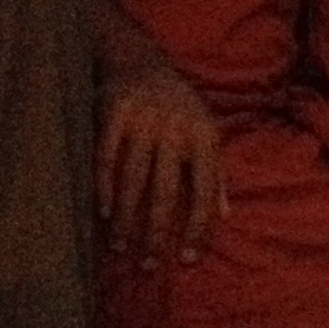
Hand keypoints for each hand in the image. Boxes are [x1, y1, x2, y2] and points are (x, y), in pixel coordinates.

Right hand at [98, 59, 225, 265]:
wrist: (141, 61)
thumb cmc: (180, 108)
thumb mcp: (206, 132)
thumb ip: (216, 173)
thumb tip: (225, 215)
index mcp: (205, 137)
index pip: (206, 192)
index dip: (198, 228)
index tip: (188, 260)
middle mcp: (176, 129)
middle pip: (166, 192)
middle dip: (157, 233)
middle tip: (148, 266)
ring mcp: (144, 120)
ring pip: (133, 180)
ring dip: (126, 219)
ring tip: (121, 248)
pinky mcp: (114, 113)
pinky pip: (105, 158)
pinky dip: (103, 189)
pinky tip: (102, 215)